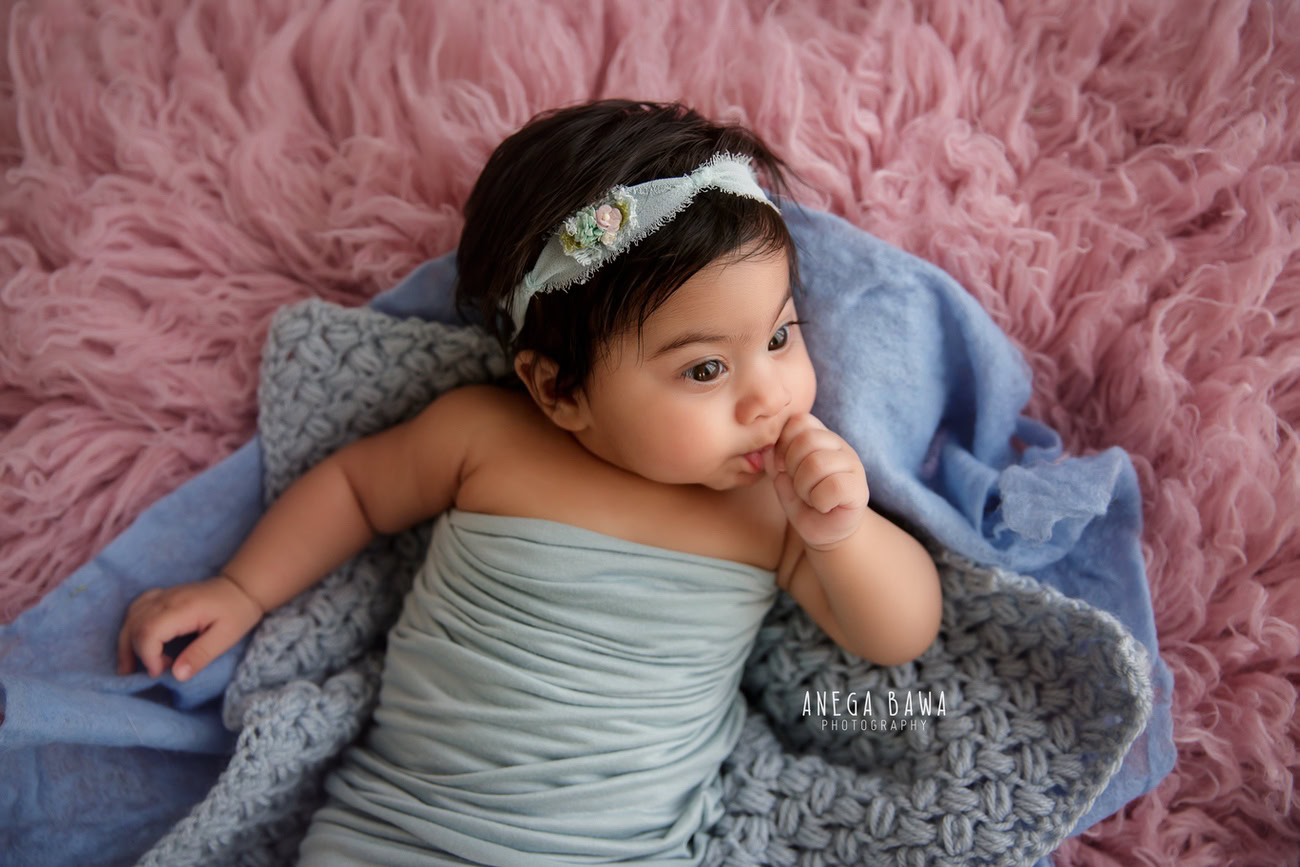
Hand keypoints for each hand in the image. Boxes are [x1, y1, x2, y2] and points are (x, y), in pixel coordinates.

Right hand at [116, 574, 263, 681]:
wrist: (241, 587)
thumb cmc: (238, 612)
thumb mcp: (226, 637)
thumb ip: (200, 655)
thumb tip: (176, 675)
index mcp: (184, 608)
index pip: (149, 631)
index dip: (148, 656)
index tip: (160, 672)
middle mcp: (168, 598)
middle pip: (135, 625)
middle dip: (135, 653)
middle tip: (152, 672)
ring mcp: (163, 595)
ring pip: (131, 617)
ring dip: (127, 642)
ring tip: (131, 666)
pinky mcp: (163, 595)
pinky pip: (136, 608)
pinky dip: (131, 626)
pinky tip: (137, 640)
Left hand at [763, 412, 868, 551]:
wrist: (825, 532)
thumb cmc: (804, 502)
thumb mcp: (782, 477)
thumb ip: (773, 458)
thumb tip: (766, 447)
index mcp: (820, 437)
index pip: (799, 421)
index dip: (784, 444)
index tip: (782, 467)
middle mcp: (839, 446)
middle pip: (806, 440)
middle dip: (792, 468)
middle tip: (799, 486)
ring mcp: (852, 465)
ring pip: (818, 463)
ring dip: (804, 488)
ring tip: (810, 497)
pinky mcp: (859, 489)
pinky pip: (833, 486)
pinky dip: (820, 501)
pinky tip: (823, 506)